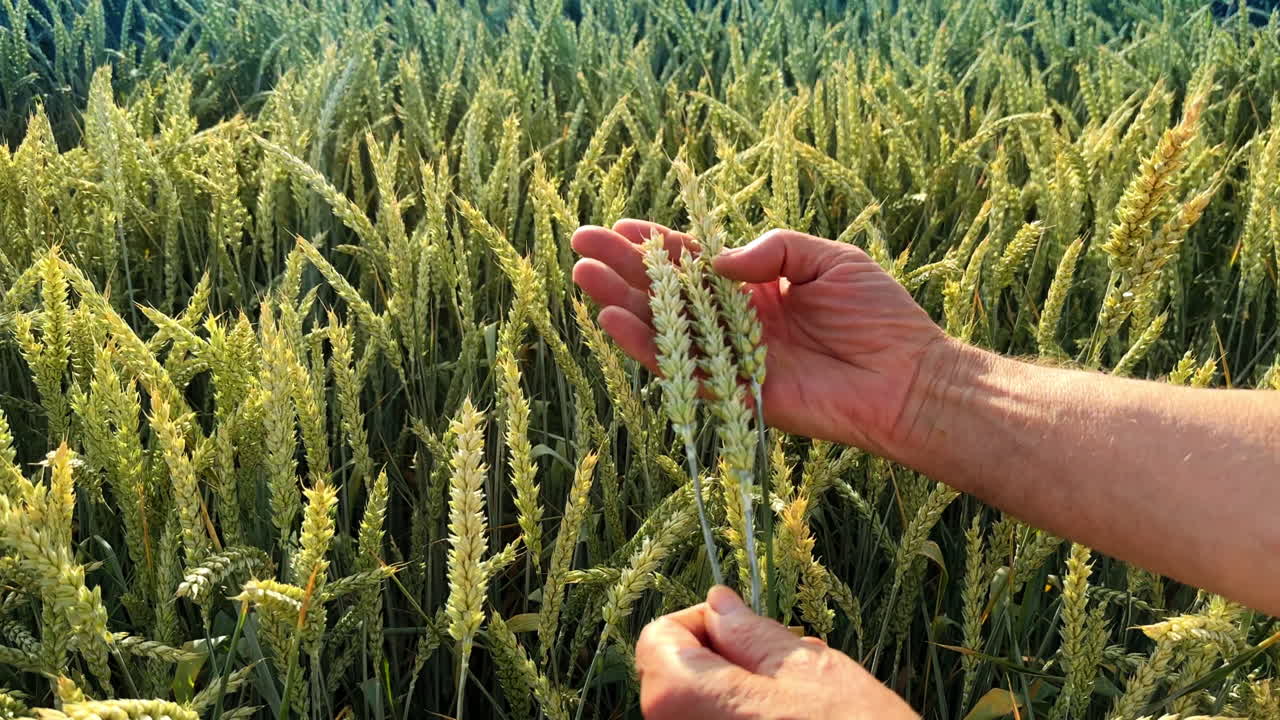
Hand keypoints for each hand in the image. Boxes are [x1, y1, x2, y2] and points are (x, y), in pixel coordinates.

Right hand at [571, 220, 949, 454]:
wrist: (907, 377)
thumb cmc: (878, 316)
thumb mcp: (829, 258)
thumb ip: (772, 249)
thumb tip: (715, 260)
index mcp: (759, 287)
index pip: (696, 262)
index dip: (658, 244)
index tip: (619, 226)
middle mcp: (738, 322)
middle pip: (668, 293)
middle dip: (624, 269)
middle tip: (580, 245)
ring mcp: (733, 358)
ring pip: (665, 329)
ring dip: (621, 304)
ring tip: (583, 278)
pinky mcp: (735, 394)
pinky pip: (682, 371)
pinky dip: (646, 349)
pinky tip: (613, 322)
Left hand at [635, 586, 918, 719]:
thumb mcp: (809, 671)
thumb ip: (752, 635)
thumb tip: (720, 604)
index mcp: (680, 700)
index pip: (657, 638)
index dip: (703, 622)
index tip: (748, 629)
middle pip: (677, 680)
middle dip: (727, 662)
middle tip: (787, 670)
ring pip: (703, 713)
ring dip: (743, 699)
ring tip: (802, 707)